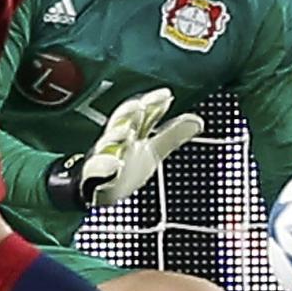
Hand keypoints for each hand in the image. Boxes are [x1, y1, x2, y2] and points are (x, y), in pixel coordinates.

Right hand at [77, 88, 202, 208]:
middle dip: (128, 114)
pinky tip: (113, 165)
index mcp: (130, 133)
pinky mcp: (94, 180)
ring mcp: (103, 159)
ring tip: (126, 132)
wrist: (100, 195)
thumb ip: (173, 135)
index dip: (152, 104)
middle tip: (140, 106)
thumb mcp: (153, 151)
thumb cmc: (127, 169)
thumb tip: (198, 121)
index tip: (166, 95)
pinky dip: (103, 167)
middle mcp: (115, 142)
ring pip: (106, 145)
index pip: (141, 115)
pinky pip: (95, 172)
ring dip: (114, 136)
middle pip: (120, 123)